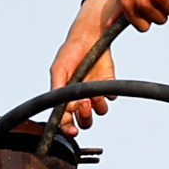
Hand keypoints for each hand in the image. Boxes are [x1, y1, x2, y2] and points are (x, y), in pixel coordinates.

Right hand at [46, 0, 124, 134]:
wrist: (88, 36)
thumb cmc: (69, 52)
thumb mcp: (58, 70)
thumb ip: (57, 90)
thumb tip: (61, 108)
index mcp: (66, 97)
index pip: (65, 120)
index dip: (67, 129)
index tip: (72, 131)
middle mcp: (81, 98)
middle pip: (84, 121)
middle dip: (84, 118)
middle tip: (83, 105)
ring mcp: (96, 92)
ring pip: (99, 111)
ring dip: (96, 107)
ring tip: (93, 96)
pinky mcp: (109, 84)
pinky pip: (111, 97)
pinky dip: (107, 94)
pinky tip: (101, 84)